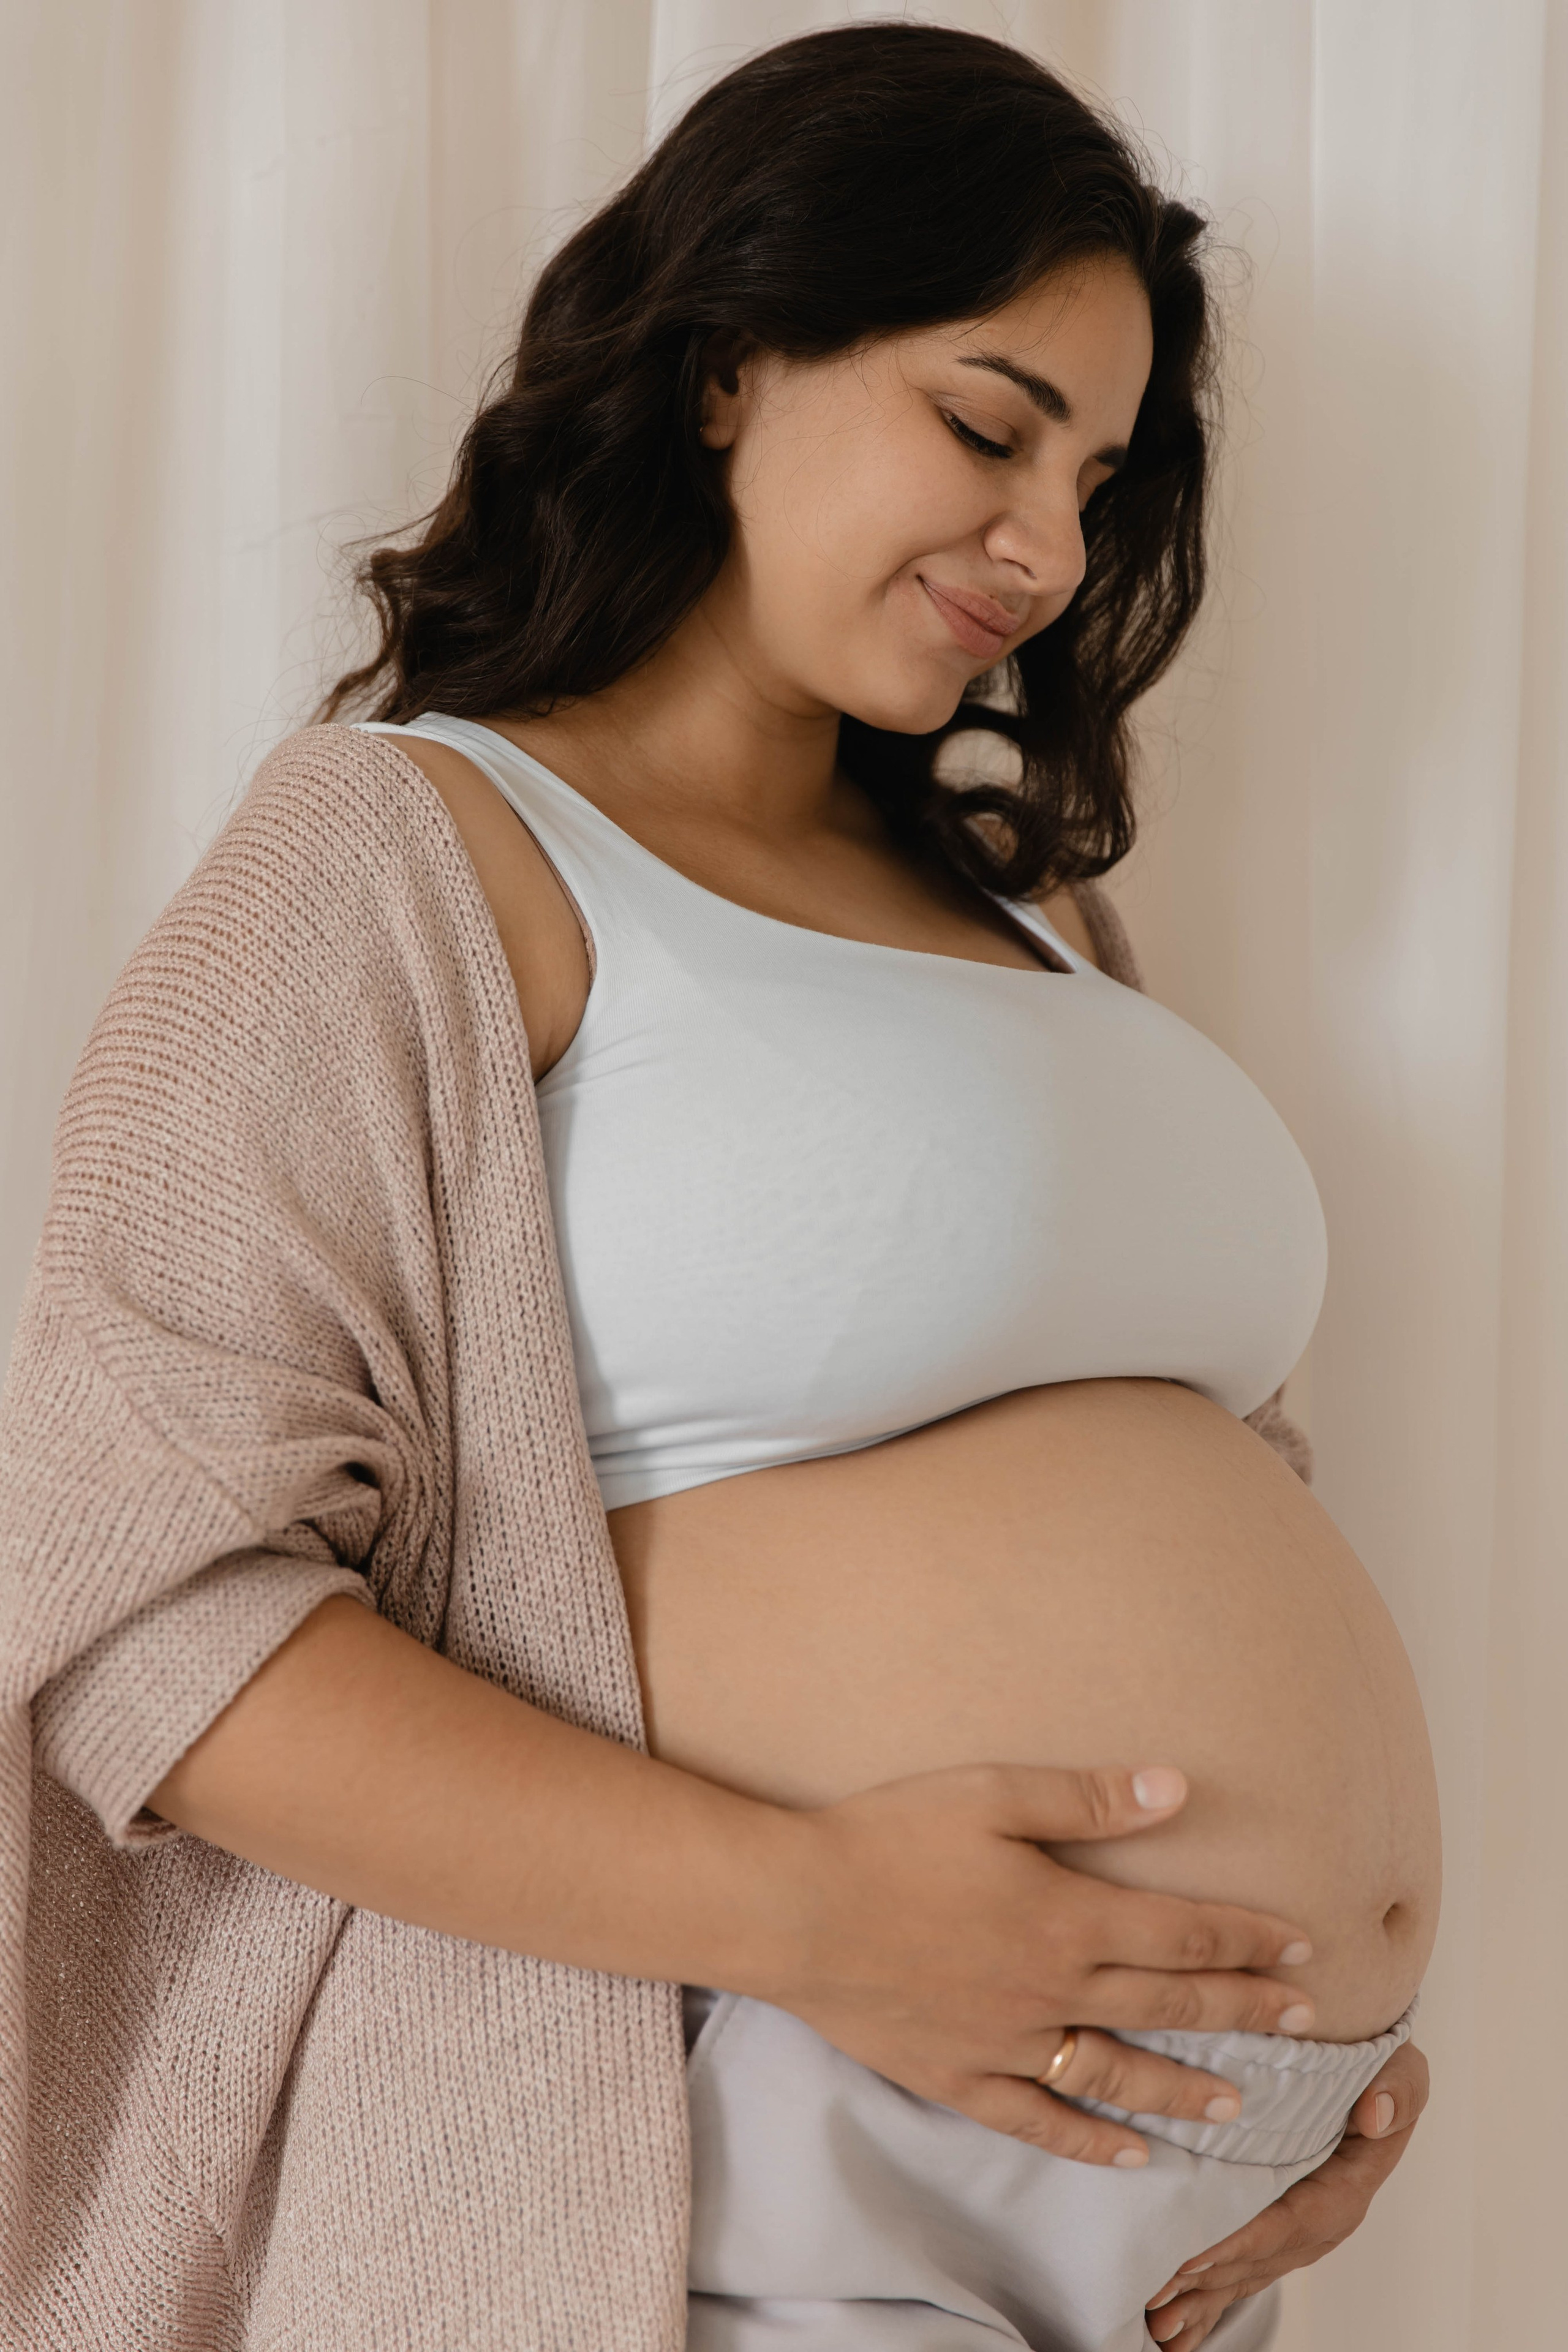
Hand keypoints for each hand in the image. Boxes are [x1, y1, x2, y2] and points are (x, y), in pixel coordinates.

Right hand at [771, 1761, 1316, 2167]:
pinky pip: (1040, 2120)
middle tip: (1303, 2024)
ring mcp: (1008, 2043)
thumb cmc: (888, 1837)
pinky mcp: (959, 2076)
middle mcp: (1052, 1989)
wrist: (793, 1910)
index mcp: (1066, 1916)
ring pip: (1118, 2075)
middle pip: (1167, 2005)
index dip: (1247, 1940)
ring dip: (1185, 2089)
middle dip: (1242, 2011)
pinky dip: (1091, 2141)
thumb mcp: (992, 1794)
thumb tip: (1175, 1787)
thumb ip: (1088, 1798)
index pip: (1181, 1933)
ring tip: (1239, 2105)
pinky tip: (1130, 2154)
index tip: (1305, 1949)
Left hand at [1143, 2039, 1429, 2345]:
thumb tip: (1374, 2116)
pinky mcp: (1276, 2232)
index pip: (1291, 2221)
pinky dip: (1207, 2301)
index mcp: (1347, 2189)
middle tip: (1153, 2294)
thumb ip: (1397, 2090)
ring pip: (1246, 2273)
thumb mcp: (1399, 2069)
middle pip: (1260, 2258)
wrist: (1367, 2078)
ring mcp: (1297, 2233)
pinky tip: (1172, 2331)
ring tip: (1155, 2321)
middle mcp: (1321, 2222)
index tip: (1194, 2253)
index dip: (1242, 2239)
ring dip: (1201, 2301)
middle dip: (1208, 2281)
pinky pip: (1242, 2271)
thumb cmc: (1377, 2070)